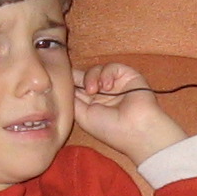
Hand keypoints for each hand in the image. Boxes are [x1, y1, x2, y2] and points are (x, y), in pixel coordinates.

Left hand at [71, 62, 188, 165]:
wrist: (136, 129)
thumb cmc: (109, 129)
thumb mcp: (82, 116)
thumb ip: (72, 99)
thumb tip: (64, 84)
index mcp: (92, 104)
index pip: (77, 87)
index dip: (68, 82)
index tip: (60, 82)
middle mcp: (103, 93)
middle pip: (84, 75)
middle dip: (78, 77)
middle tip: (77, 84)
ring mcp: (115, 84)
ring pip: (96, 69)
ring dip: (91, 77)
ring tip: (94, 90)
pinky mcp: (127, 75)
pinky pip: (111, 66)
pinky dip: (106, 73)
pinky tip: (108, 86)